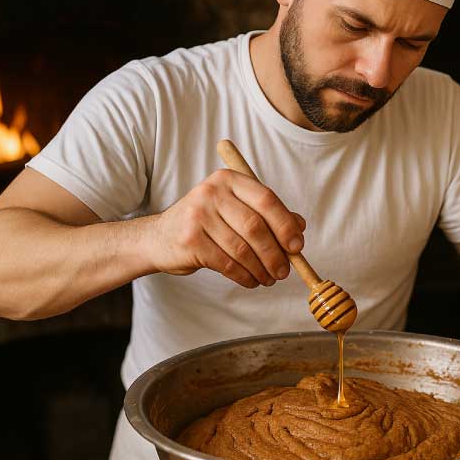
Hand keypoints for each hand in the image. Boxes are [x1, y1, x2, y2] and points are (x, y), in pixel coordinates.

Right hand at [146, 169, 305, 287]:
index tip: (297, 246)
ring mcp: (198, 215)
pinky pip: (227, 263)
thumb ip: (267, 214)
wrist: (159, 238)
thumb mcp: (235, 210)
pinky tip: (251, 280)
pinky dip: (244, 276)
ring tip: (268, 279)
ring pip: (242, 249)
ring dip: (261, 269)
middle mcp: (211, 192)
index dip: (286, 225)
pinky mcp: (189, 240)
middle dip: (275, 254)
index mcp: (229, 179)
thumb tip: (299, 227)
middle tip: (284, 271)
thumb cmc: (207, 224)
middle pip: (255, 226)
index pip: (266, 199)